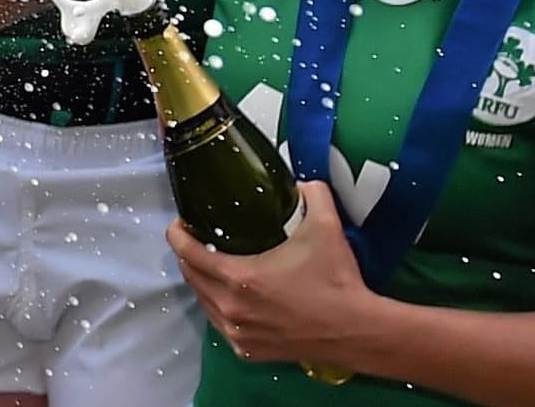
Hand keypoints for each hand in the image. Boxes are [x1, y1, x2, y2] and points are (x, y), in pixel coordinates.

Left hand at [171, 180, 378, 368]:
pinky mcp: (249, 351)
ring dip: (201, 281)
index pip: (187, 253)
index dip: (177, 233)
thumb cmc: (336, 279)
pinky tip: (229, 295)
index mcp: (239, 278)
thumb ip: (312, 194)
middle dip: (187, 254)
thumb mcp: (324, 226)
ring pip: (203, 302)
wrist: (357, 330)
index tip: (181, 221)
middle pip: (190, 276)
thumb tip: (302, 183)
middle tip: (197, 238)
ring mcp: (238, 334)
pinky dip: (218, 307)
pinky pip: (220, 325)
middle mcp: (231, 309)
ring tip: (212, 263)